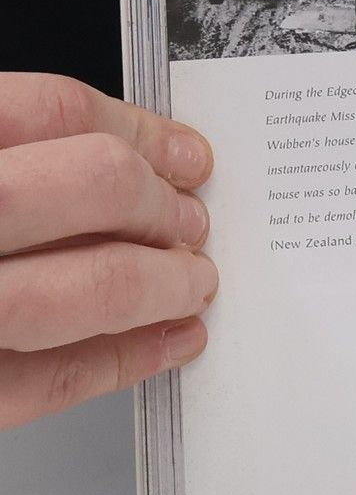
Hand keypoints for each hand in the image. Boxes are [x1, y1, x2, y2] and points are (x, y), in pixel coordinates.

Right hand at [0, 74, 216, 429]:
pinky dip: (123, 361)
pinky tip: (171, 342)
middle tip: (193, 222)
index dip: (139, 133)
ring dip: (160, 282)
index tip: (187, 156)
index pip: (54, 113)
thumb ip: (20, 161)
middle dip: (160, 204)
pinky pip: (49, 381)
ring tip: (195, 281)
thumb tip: (123, 165)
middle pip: (89, 185)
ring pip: (83, 290)